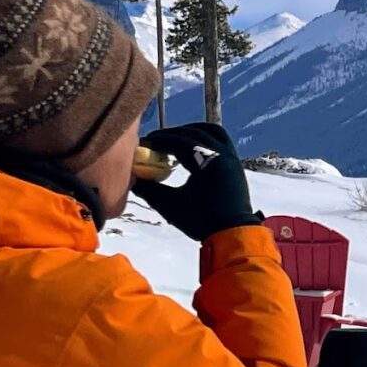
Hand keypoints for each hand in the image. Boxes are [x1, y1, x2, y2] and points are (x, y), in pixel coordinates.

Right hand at [136, 121, 260, 241]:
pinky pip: (221, 140)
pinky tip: (193, 148)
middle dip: (173, 134)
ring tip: (175, 140)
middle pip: (195, 133)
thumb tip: (131, 178)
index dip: (161, 139)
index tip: (146, 142)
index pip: (180, 141)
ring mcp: (232, 157)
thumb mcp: (170, 205)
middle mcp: (223, 154)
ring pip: (212, 131)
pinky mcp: (235, 164)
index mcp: (208, 161)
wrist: (232, 234)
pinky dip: (205, 138)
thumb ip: (149, 189)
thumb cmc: (200, 220)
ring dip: (192, 131)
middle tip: (156, 141)